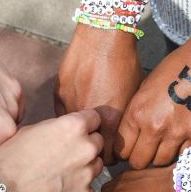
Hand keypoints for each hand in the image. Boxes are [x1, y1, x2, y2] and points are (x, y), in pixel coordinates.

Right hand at [0, 110, 103, 191]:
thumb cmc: (10, 159)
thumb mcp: (30, 130)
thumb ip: (56, 129)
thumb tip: (63, 133)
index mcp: (74, 127)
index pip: (95, 118)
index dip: (85, 124)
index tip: (78, 131)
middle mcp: (87, 148)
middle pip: (98, 143)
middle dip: (86, 146)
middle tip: (68, 154)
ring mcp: (88, 175)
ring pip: (96, 167)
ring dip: (85, 168)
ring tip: (63, 175)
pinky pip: (88, 191)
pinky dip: (78, 191)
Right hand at [55, 25, 142, 163]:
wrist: (102, 34)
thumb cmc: (124, 62)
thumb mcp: (132, 96)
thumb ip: (123, 121)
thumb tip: (119, 138)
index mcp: (112, 120)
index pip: (109, 157)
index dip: (112, 157)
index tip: (113, 153)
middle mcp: (89, 117)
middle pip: (90, 148)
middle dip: (95, 148)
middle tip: (99, 140)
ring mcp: (70, 105)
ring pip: (72, 134)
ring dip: (78, 134)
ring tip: (85, 126)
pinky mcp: (58, 94)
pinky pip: (62, 115)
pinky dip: (68, 117)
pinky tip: (76, 109)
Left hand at [118, 38, 190, 167]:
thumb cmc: (173, 69)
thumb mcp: (144, 88)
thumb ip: (136, 114)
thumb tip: (131, 136)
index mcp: (137, 113)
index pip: (122, 150)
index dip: (125, 152)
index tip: (131, 150)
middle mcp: (154, 127)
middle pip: (138, 162)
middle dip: (140, 159)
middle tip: (146, 151)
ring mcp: (177, 133)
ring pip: (160, 162)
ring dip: (160, 156)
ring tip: (164, 145)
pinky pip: (183, 155)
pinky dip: (180, 151)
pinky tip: (180, 139)